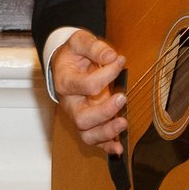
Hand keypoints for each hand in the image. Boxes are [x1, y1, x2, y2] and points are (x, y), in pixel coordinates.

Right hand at [51, 28, 128, 156]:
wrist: (66, 64)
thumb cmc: (74, 54)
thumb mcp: (79, 41)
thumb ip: (94, 47)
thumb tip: (111, 57)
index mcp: (65, 83)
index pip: (87, 85)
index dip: (107, 74)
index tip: (120, 61)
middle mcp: (69, 103)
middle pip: (82, 117)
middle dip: (104, 112)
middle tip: (122, 98)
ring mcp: (77, 115)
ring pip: (86, 133)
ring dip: (106, 132)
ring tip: (123, 123)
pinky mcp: (88, 122)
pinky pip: (94, 140)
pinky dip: (106, 146)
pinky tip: (118, 147)